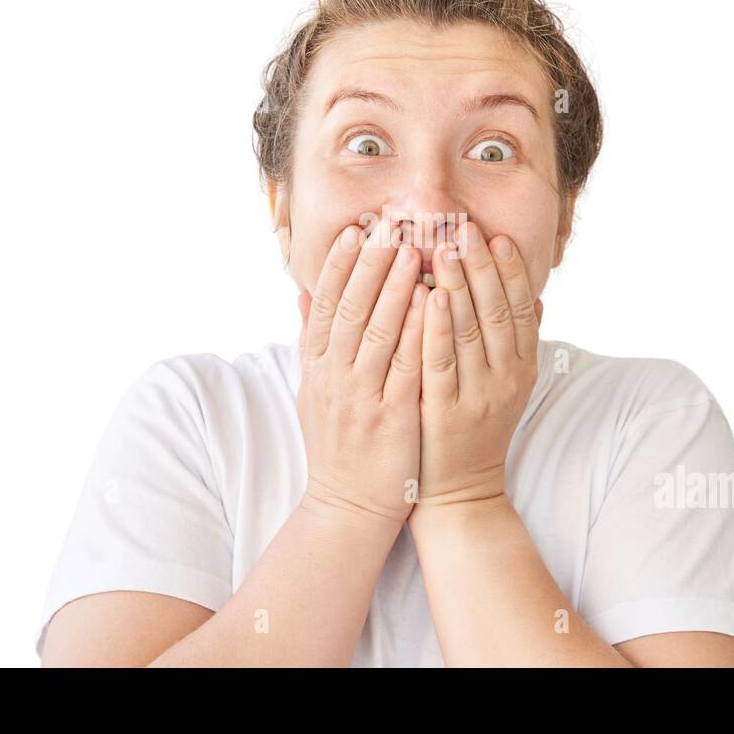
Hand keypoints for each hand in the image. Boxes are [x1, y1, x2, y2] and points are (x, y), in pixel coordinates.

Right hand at [296, 218, 428, 526]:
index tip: (354, 231)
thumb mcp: (314, 389)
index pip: (325, 304)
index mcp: (317, 367)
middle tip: (388, 225)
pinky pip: (405, 365)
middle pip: (350, 308)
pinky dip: (416, 331)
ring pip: (376, 330)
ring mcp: (361, 396)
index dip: (338, 265)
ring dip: (394, 286)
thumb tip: (302, 292)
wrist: (347, 508)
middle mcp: (334, 377)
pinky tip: (432, 302)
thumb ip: (311, 340)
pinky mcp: (392, 417)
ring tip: (413, 250)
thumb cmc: (337, 445)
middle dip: (369, 263)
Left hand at [412, 220, 541, 517]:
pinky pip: (442, 362)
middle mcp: (506, 378)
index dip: (511, 271)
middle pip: (497, 311)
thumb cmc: (479, 431)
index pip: (521, 308)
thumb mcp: (509, 386)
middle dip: (481, 266)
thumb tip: (537, 296)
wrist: (461, 495)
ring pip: (470, 330)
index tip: (498, 236)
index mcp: (522, 367)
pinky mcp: (445, 412)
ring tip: (443, 247)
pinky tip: (427, 296)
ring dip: (458, 284)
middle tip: (466, 228)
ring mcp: (478, 395)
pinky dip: (436, 326)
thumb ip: (520, 342)